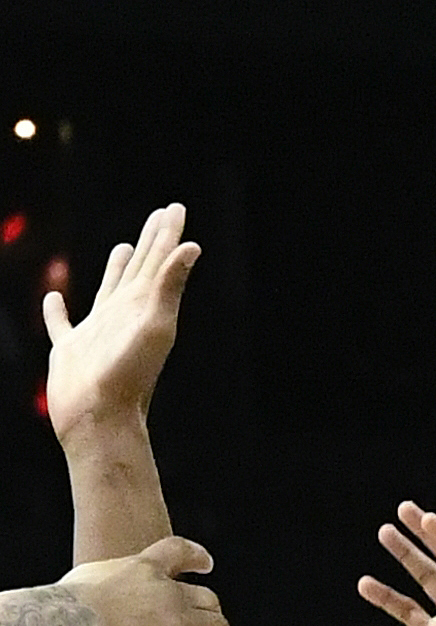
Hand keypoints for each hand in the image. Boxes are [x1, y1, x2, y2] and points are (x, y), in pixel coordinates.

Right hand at [41, 205, 200, 444]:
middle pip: (140, 268)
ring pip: (109, 290)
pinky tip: (53, 298)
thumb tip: (191, 245)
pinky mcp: (69, 351)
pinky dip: (56, 311)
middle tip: (162, 214)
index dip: (168, 232)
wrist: (100, 418)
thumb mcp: (154, 324)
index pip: (160, 259)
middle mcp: (125, 314)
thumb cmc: (129, 375)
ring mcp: (98, 332)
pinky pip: (60, 324)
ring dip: (116, 268)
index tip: (174, 207)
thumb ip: (169, 284)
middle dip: (153, 240)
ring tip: (123, 246)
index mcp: (145, 305)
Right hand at [65, 535, 245, 625]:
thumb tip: (88, 605)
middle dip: (210, 620)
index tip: (206, 564)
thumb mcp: (80, 584)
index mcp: (142, 570)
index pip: (176, 552)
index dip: (195, 558)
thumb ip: (98, 591)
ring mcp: (181, 622)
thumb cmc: (57, 612)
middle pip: (207, 603)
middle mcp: (169, 593)